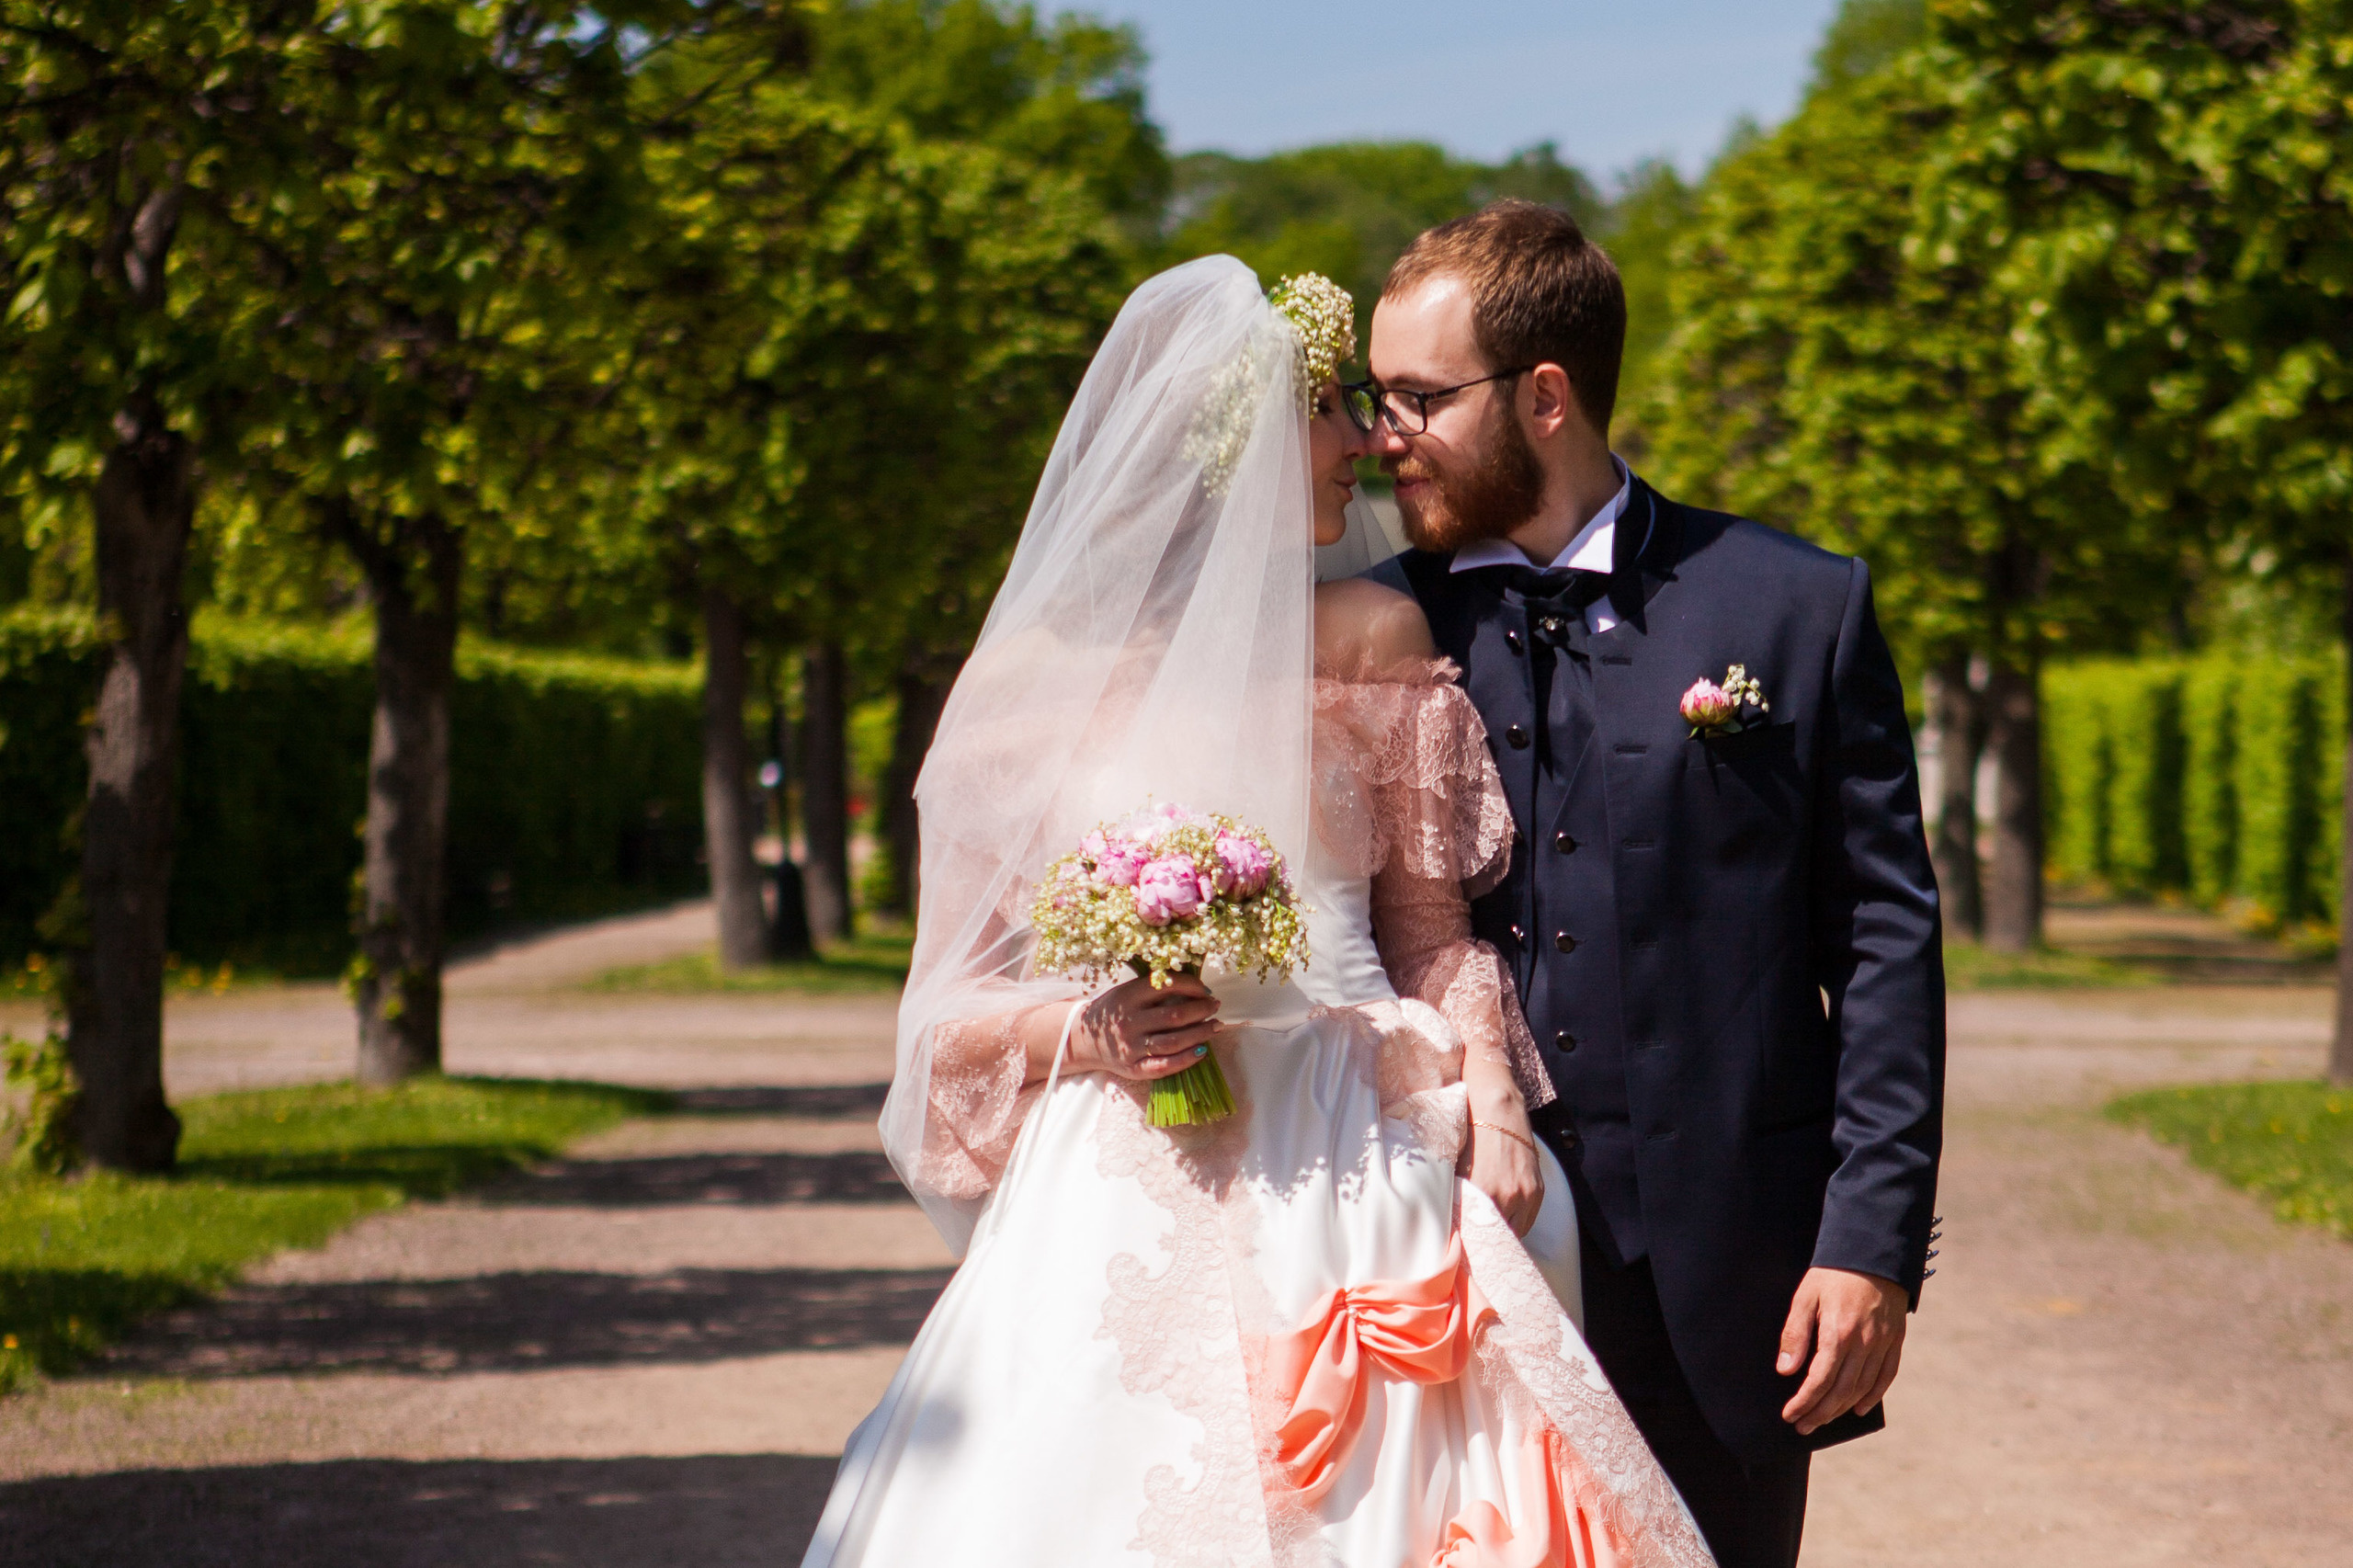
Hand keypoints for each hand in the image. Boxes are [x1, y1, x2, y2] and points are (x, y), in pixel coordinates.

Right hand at [1067, 973, 1222, 1082]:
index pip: (1166, 986)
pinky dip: (1187, 1059)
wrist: (1084, 1041)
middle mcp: (1129, 1022)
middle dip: (1202, 1010)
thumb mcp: (1127, 992)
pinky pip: (1165, 1065)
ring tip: (1216, 1026)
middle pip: (1174, 1016)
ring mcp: (1131, 1047)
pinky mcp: (1134, 1068)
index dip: (1192, 986)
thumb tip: (1195, 985)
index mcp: (1128, 997)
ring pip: (1174, 1041)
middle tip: (1215, 1006)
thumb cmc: (1114, 1012)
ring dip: (1201, 1033)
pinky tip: (1203, 1050)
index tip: (1205, 989)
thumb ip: (1154, 987)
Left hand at [1462, 1107, 1543, 1235]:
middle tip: (1476, 1245)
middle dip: (1487, 1241)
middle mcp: (1507, 1196)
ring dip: (1503, 1235)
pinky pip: (1528, 1221)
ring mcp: (1525, 1194)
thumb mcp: (1458, 1169)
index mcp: (1483, 1192)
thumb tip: (1451, 1224)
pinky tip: (1504, 1222)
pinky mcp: (1537, 1191)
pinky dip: (1516, 1224)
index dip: (1469, 1243)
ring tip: (1490, 1235)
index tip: (1462, 1247)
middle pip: (1497, 1236)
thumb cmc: (1471, 1138)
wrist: (1498, 1112)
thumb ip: (1457, 1198)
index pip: (1476, 1233)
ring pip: (1515, 1233)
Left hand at [1777, 1266, 1907, 1434]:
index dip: (1804, 1402)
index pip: (1820, 1380)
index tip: (1789, 1414)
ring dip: (1841, 1409)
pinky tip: (1858, 1408)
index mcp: (1838, 1333)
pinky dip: (1873, 1396)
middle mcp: (1864, 1343)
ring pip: (1863, 1388)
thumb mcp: (1805, 1297)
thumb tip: (1786, 1370)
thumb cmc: (1832, 1273)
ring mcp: (1883, 1343)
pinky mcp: (1895, 1339)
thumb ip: (1795, 1334)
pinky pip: (1886, 1376)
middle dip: (1819, 1412)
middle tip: (1802, 1426)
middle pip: (1841, 1390)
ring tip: (1822, 1419)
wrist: (1872, 1253)